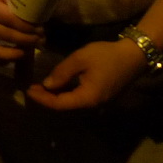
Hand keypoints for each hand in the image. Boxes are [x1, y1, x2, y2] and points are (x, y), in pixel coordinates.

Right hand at [0, 0, 41, 62]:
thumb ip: (13, 2)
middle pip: (4, 36)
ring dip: (14, 54)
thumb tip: (33, 18)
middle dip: (26, 40)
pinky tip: (14, 55)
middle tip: (40, 39)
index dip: (26, 27)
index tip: (40, 28)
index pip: (8, 20)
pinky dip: (1, 59)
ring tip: (29, 49)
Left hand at [27, 39, 146, 109]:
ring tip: (40, 87)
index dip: (42, 98)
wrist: (134, 55)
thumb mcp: (81, 59)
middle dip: (47, 98)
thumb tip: (47, 85)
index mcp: (87, 98)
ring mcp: (98, 102)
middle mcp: (92, 105)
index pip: (59, 104)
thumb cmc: (106, 55)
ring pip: (72, 102)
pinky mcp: (101, 96)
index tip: (28, 89)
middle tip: (31, 88)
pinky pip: (79, 98)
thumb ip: (62, 72)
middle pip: (64, 106)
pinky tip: (57, 84)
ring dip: (56, 96)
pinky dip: (66, 92)